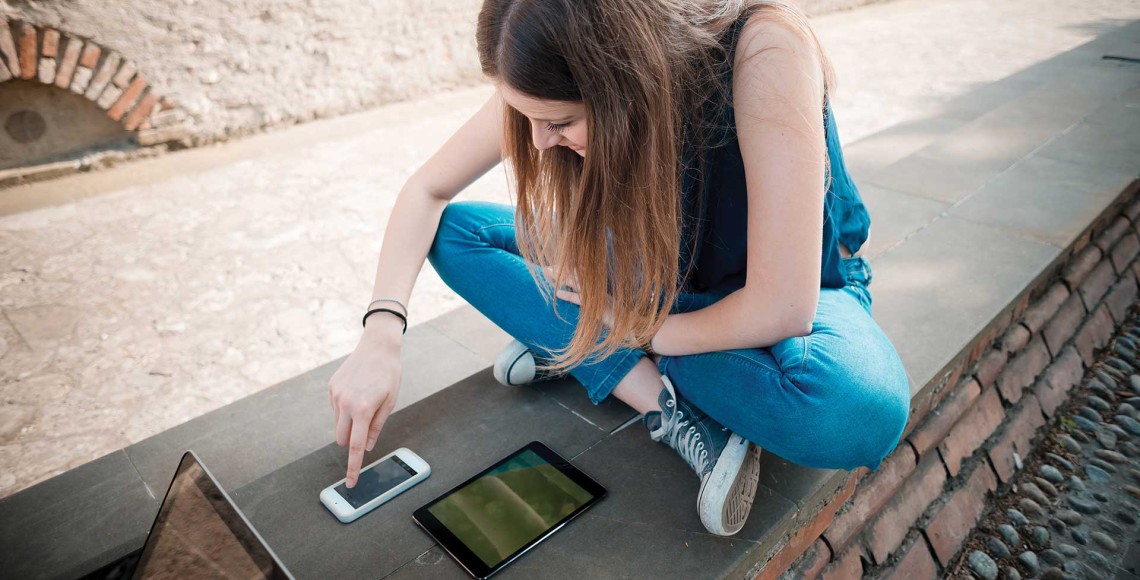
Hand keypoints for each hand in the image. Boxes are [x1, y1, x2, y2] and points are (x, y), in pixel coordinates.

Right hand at [327, 333, 402, 487]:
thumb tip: (366, 447)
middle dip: (351, 440)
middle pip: (342, 438)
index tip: (350, 482)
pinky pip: (336, 408)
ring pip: (338, 423)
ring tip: (365, 399)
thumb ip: (377, 427)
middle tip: (366, 425)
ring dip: (349, 422)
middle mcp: (345, 403)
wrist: (377, 346)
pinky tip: (357, 391)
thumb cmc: (388, 375)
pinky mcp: (331, 388)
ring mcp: (335, 395)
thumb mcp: (390, 402)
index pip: (355, 446)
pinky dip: (345, 408)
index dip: (353, 466)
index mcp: (363, 409)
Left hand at [545, 264, 615, 328]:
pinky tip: (558, 293)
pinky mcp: (595, 305)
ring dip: (561, 277)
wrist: (628, 324)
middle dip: (560, 269)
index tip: (554, 266)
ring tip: (547, 273)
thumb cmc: (615, 315)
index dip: (566, 268)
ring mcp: (595, 295)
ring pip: (575, 281)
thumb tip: (578, 296)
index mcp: (596, 284)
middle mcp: (595, 286)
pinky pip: (579, 298)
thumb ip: (589, 298)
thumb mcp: (600, 304)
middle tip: (546, 267)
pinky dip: (568, 295)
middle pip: (575, 273)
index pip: (578, 271)